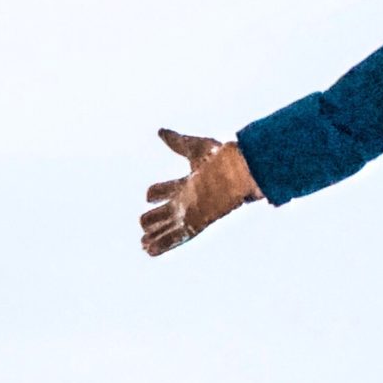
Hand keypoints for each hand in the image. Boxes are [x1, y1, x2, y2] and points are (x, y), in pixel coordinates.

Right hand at [140, 128, 262, 255]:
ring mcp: (191, 213)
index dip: (156, 192)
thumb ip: (177, 142)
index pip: (168, 189)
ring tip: (143, 244)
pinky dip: (162, 244)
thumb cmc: (222, 160)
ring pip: (169, 227)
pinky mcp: (196, 223)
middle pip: (167, 211)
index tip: (148, 195)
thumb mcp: (196, 149)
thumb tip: (160, 131)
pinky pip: (176, 237)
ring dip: (156, 235)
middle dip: (154, 218)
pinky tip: (150, 251)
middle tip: (143, 223)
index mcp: (189, 183)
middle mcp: (189, 200)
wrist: (240, 173)